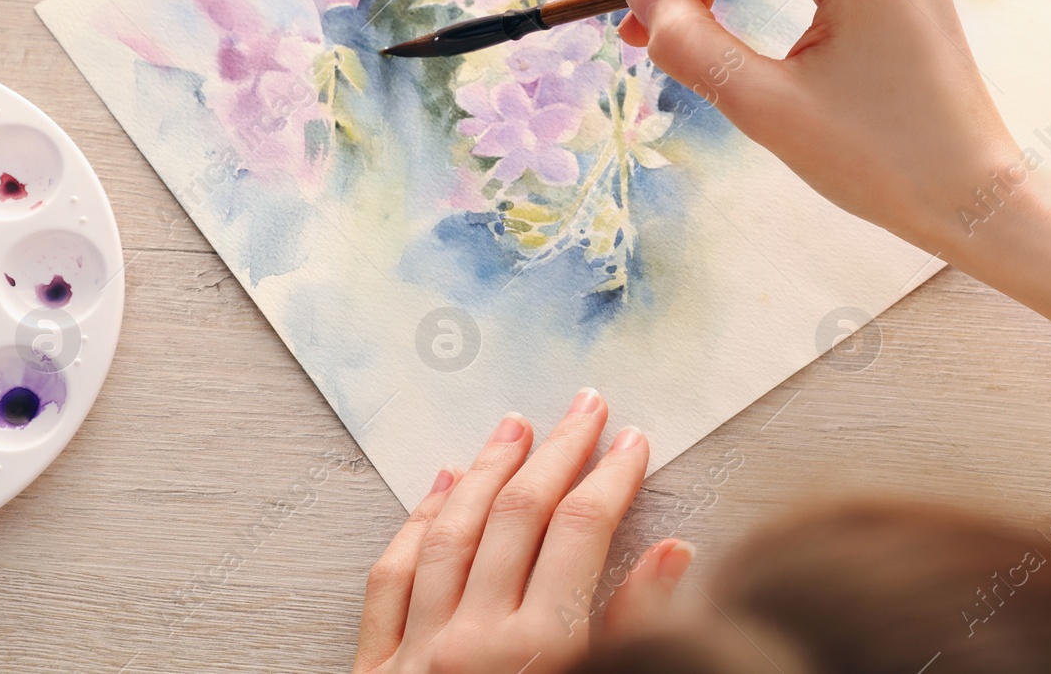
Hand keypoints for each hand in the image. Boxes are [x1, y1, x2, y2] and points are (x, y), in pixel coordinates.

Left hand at [352, 390, 694, 672]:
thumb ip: (633, 632)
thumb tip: (675, 556)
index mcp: (539, 653)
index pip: (581, 532)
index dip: (611, 477)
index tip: (634, 440)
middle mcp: (475, 639)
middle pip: (520, 513)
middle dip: (558, 451)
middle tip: (585, 404)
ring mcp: (419, 650)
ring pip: (453, 529)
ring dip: (487, 468)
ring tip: (515, 425)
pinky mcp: (374, 669)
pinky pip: (393, 574)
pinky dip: (417, 522)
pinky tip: (436, 486)